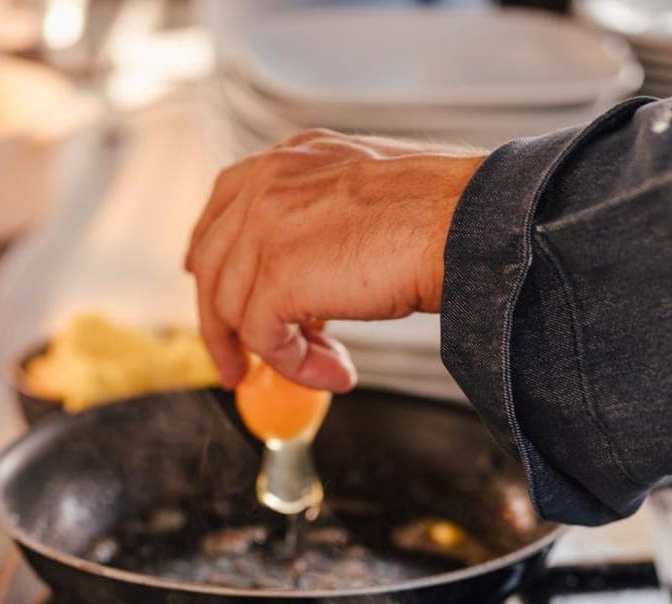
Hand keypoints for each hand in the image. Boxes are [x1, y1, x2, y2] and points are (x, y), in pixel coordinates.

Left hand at [185, 129, 484, 391]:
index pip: (222, 207)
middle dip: (221, 326)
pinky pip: (264, 340)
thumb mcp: (361, 201)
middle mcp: (267, 185)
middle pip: (210, 266)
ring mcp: (265, 228)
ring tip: (327, 371)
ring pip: (233, 312)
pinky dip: (297, 369)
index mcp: (287, 160)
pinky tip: (337, 374)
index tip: (218, 302)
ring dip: (279, 356)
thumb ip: (318, 229)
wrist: (461, 224)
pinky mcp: (276, 275)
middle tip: (242, 369)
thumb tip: (306, 284)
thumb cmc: (436, 216)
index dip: (210, 261)